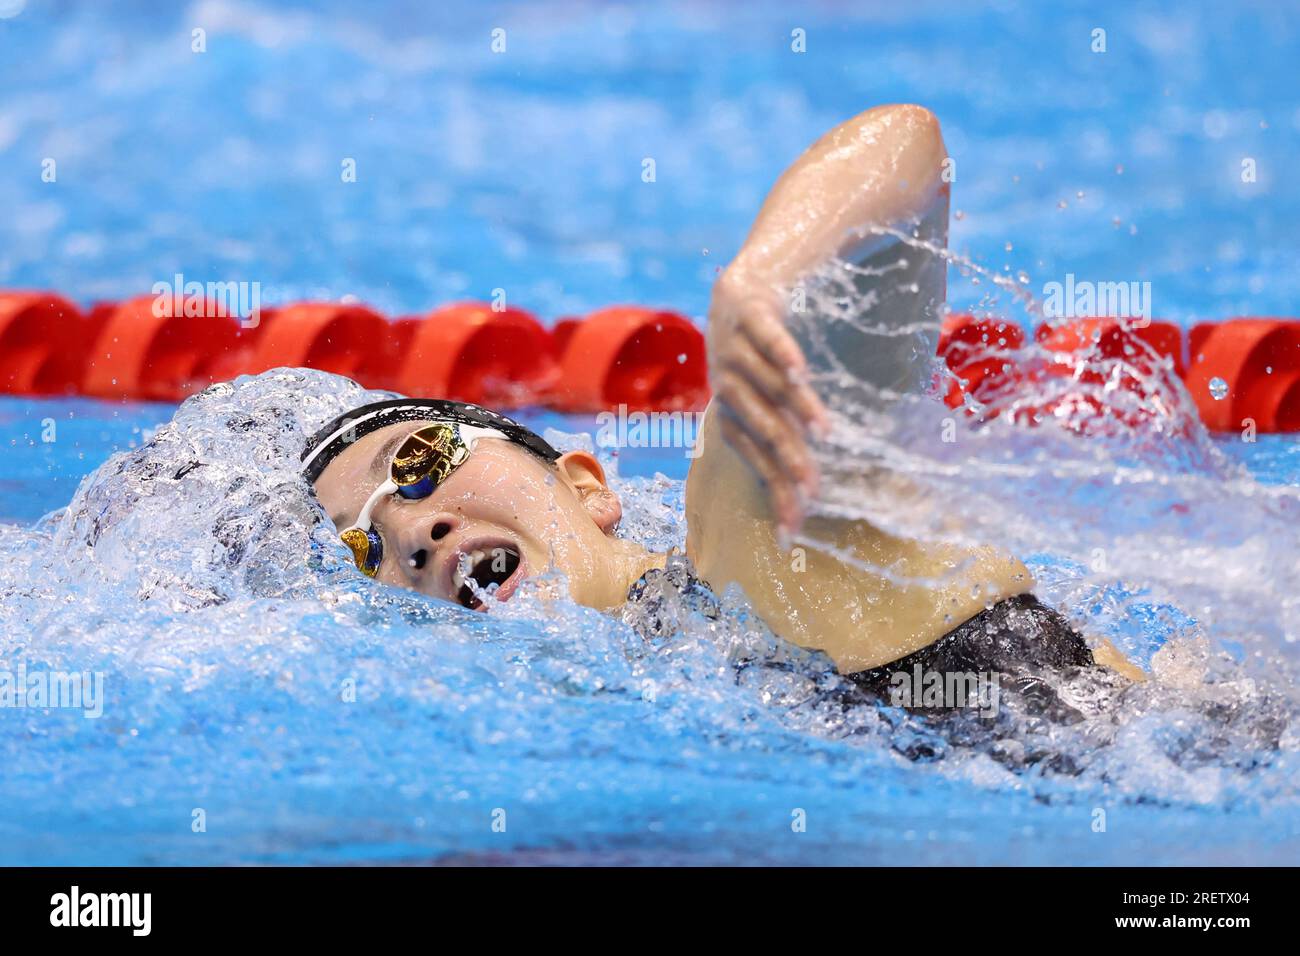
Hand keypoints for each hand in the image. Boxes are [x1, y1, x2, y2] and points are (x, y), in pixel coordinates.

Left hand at [706, 267, 829, 540]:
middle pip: (762, 428)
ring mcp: (733, 347)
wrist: (744, 285)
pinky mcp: (748, 313)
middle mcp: (727, 384)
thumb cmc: (762, 354)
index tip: (794, 527)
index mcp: (732, 411)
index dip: (775, 492)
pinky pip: (766, 336)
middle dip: (787, 460)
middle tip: (814, 489)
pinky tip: (799, 371)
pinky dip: (781, 352)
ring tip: (824, 433)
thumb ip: (786, 434)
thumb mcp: (768, 397)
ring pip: (767, 384)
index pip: (756, 458)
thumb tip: (808, 491)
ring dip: (795, 408)